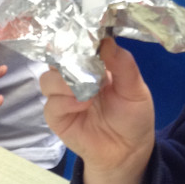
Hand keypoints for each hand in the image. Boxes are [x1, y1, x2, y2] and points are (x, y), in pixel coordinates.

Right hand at [41, 37, 154, 183]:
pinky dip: (65, 101)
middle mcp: (74, 76)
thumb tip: (107, 40)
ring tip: (87, 90)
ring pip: (48, 78)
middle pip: (56, 58)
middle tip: (82, 60)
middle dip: (67, 57)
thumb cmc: (133, 117)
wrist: (128, 152)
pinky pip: (51, 104)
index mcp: (94, 63)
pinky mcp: (57, 117)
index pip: (78, 43)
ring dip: (65, 81)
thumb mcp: (136, 88)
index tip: (84, 31)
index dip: (78, 36)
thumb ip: (123, 65)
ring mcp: (63, 96)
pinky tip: (83, 104)